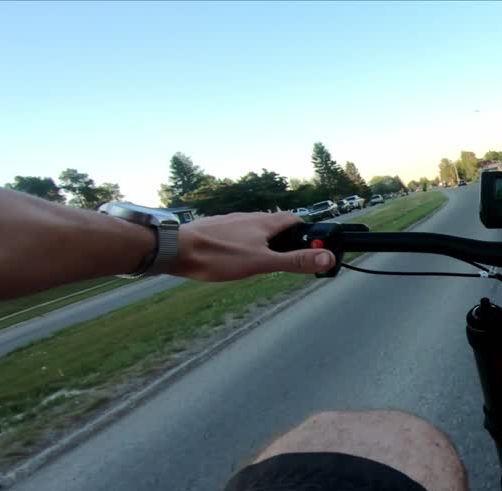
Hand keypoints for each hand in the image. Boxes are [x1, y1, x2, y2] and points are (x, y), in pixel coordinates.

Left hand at [170, 212, 335, 280]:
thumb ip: (294, 260)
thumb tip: (327, 257)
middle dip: (286, 240)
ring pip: (255, 229)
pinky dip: (244, 244)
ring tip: (263, 263)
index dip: (306, 231)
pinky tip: (236, 258)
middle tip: (289, 260)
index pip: (293, 219)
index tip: (312, 245)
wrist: (174, 248)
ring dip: (265, 242)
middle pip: (275, 225)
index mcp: (264, 222)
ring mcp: (230, 222)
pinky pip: (237, 234)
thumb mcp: (261, 262)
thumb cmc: (218, 255)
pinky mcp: (214, 229)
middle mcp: (248, 217)